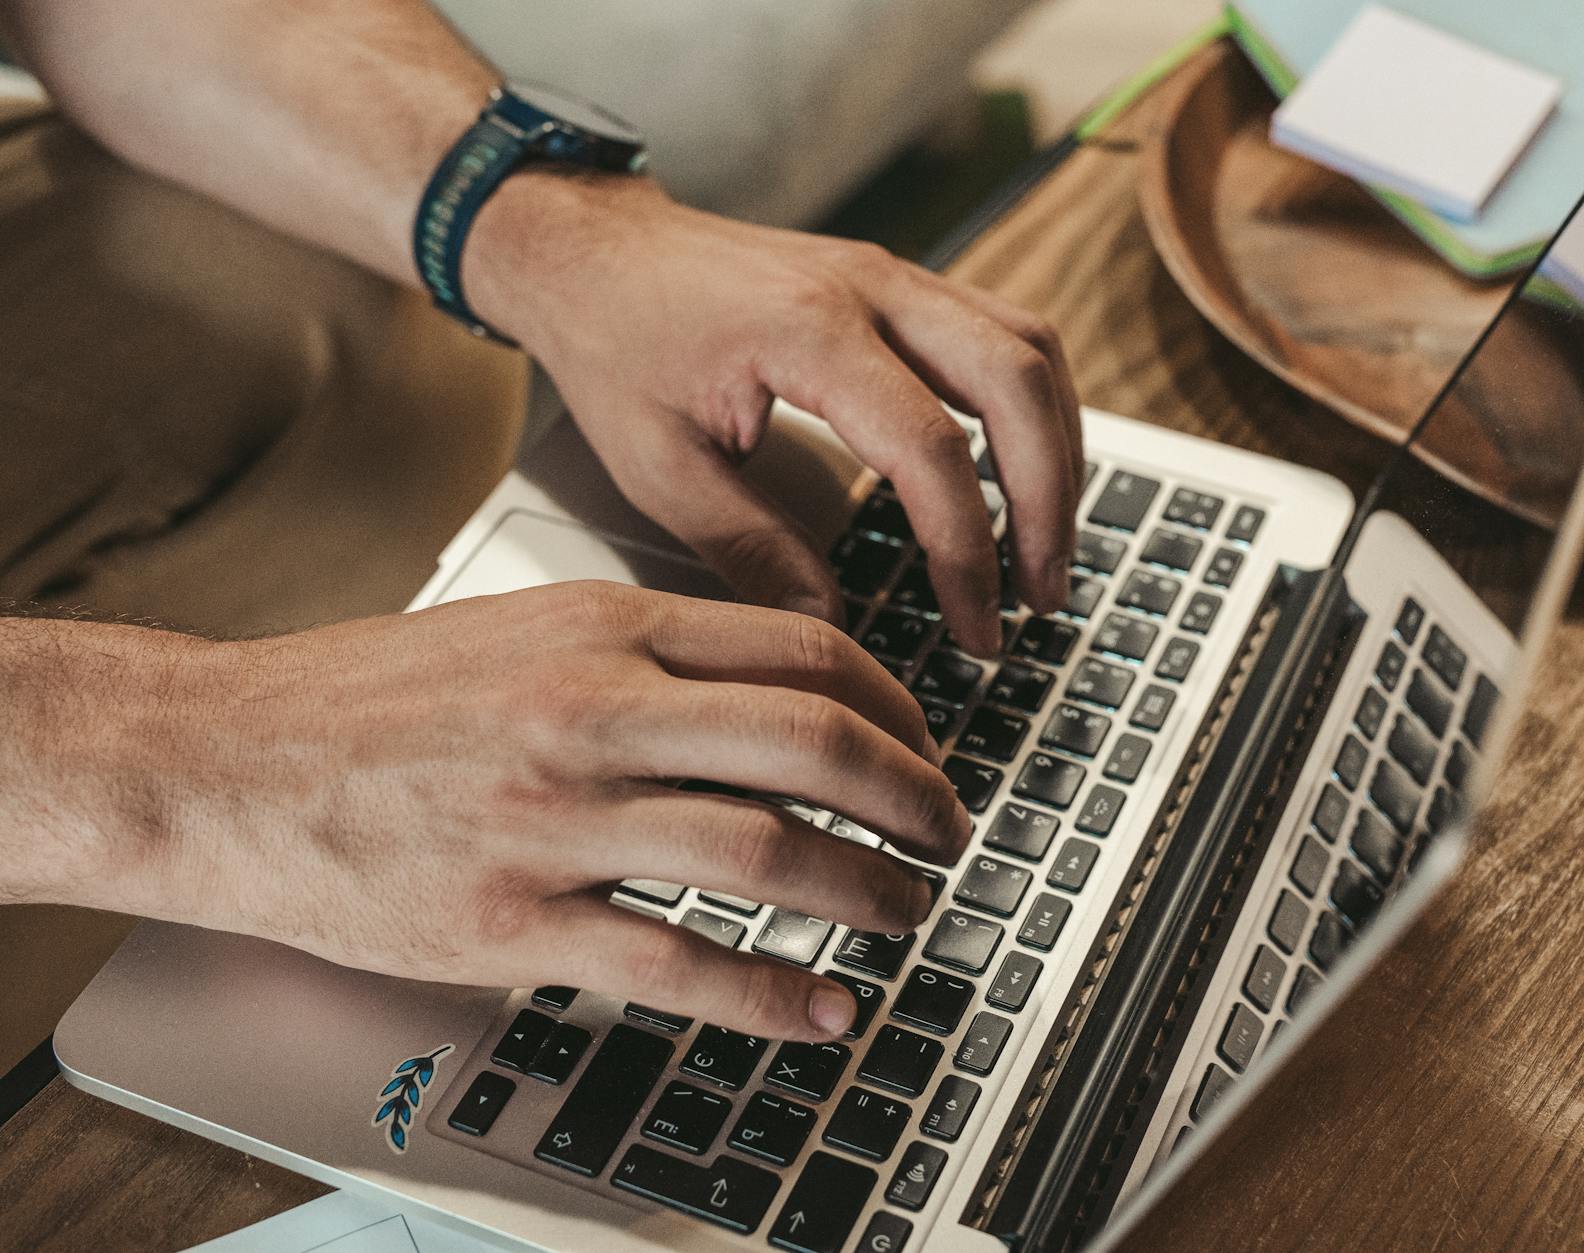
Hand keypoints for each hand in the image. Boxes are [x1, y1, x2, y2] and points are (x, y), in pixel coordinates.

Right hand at [89, 583, 972, 1040]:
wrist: (221, 758)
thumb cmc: (367, 697)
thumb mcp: (522, 628)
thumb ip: (642, 651)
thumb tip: (763, 689)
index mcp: (604, 627)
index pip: (805, 650)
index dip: (898, 705)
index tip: (925, 745)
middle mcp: (592, 709)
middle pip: (812, 742)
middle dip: (913, 794)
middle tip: (949, 832)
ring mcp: (554, 818)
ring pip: (765, 853)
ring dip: (866, 892)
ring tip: (905, 914)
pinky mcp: (511, 921)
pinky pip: (678, 963)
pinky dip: (771, 996)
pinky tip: (820, 1009)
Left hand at [466, 173, 1083, 656]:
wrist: (590, 248)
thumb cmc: (613, 342)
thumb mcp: (660, 470)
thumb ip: (753, 552)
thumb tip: (832, 627)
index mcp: (807, 332)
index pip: (931, 449)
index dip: (967, 550)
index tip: (975, 626)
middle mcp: (871, 288)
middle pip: (1018, 382)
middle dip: (1048, 500)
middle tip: (1044, 594)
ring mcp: (894, 275)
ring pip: (1031, 348)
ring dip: (1058, 450)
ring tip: (1047, 546)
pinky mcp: (900, 283)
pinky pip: (1007, 333)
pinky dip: (1035, 409)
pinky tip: (1026, 472)